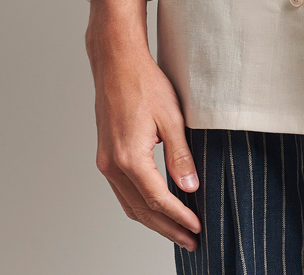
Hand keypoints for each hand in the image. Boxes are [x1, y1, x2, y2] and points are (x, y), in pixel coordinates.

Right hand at [86, 0, 201, 251]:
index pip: (158, 200)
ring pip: (130, 204)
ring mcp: (106, 162)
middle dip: (168, 228)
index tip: (197, 228)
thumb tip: (190, 187)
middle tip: (191, 240)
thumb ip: (180, 155)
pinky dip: (140, 205)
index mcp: (130, 157)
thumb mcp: (171, 117)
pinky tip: (155, 207)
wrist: (116, 62)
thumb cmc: (144, 82)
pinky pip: (123, 191)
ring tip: (177, 230)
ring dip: (154, 221)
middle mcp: (113, 165)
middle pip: (142, 210)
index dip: (179, 217)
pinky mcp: (106, 155)